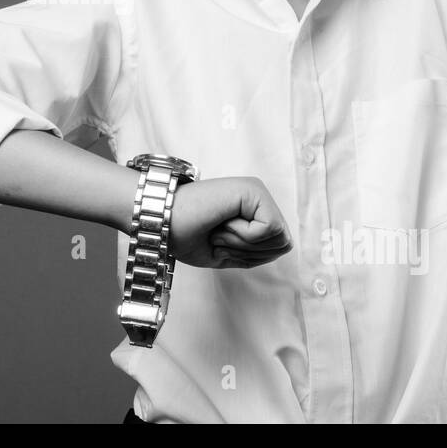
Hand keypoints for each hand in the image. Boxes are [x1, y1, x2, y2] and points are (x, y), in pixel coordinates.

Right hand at [168, 176, 292, 269]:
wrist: (160, 220)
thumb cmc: (185, 234)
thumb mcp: (227, 252)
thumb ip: (256, 250)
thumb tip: (286, 244)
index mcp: (253, 211)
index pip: (278, 247)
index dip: (252, 257)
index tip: (221, 244)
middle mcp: (258, 197)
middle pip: (283, 244)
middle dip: (250, 251)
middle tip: (219, 237)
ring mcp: (257, 191)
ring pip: (279, 237)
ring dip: (244, 243)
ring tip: (219, 229)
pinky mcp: (253, 190)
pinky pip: (269, 228)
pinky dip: (244, 235)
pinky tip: (222, 222)